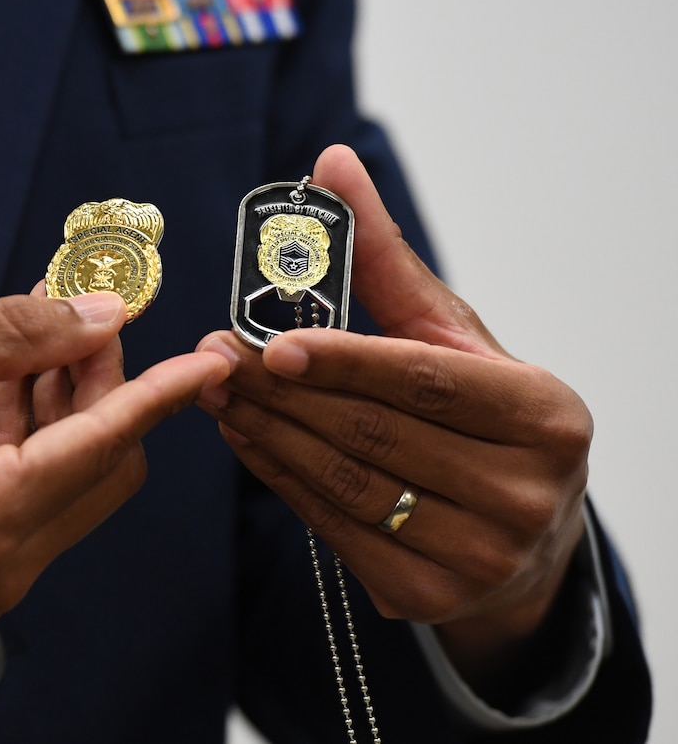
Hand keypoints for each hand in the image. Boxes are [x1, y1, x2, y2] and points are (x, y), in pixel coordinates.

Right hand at [0, 292, 228, 655]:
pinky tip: (15, 381)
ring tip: (45, 339)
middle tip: (87, 322)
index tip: (211, 359)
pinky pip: (34, 495)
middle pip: (102, 464)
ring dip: (68, 408)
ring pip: (71, 478)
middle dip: (105, 386)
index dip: (163, 391)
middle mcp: (2, 565)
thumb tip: (97, 314)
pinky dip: (35, 439)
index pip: (107, 442)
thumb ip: (12, 333)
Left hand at [197, 145, 589, 687]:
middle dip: (280, 392)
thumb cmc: (487, 419)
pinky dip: (279, 477)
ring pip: (343, 481)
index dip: (343, 361)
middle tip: (215, 357)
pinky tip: (244, 438)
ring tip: (216, 393)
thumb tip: (332, 164)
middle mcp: (523, 493)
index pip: (425, 380)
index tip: (268, 342)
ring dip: (266, 433)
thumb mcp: (456, 340)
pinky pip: (332, 526)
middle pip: (372, 431)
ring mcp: (477, 555)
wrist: (521, 536)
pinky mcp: (426, 594)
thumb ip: (390, 260)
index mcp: (545, 417)